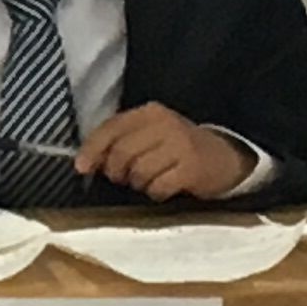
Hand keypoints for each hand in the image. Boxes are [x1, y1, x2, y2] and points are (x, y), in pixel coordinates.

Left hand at [77, 103, 250, 202]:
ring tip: (149, 181)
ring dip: (138, 184)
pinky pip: (158, 187)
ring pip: (138, 172)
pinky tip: (163, 189)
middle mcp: (165, 124)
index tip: (82, 168)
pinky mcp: (192, 168)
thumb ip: (121, 141)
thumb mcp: (151, 134)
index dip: (92, 149)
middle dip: (116, 172)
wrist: (225, 158)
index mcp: (150, 112)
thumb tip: (87, 163)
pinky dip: (155, 193)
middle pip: (121, 153)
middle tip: (124, 178)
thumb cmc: (178, 148)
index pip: (111, 128)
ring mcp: (180, 145)